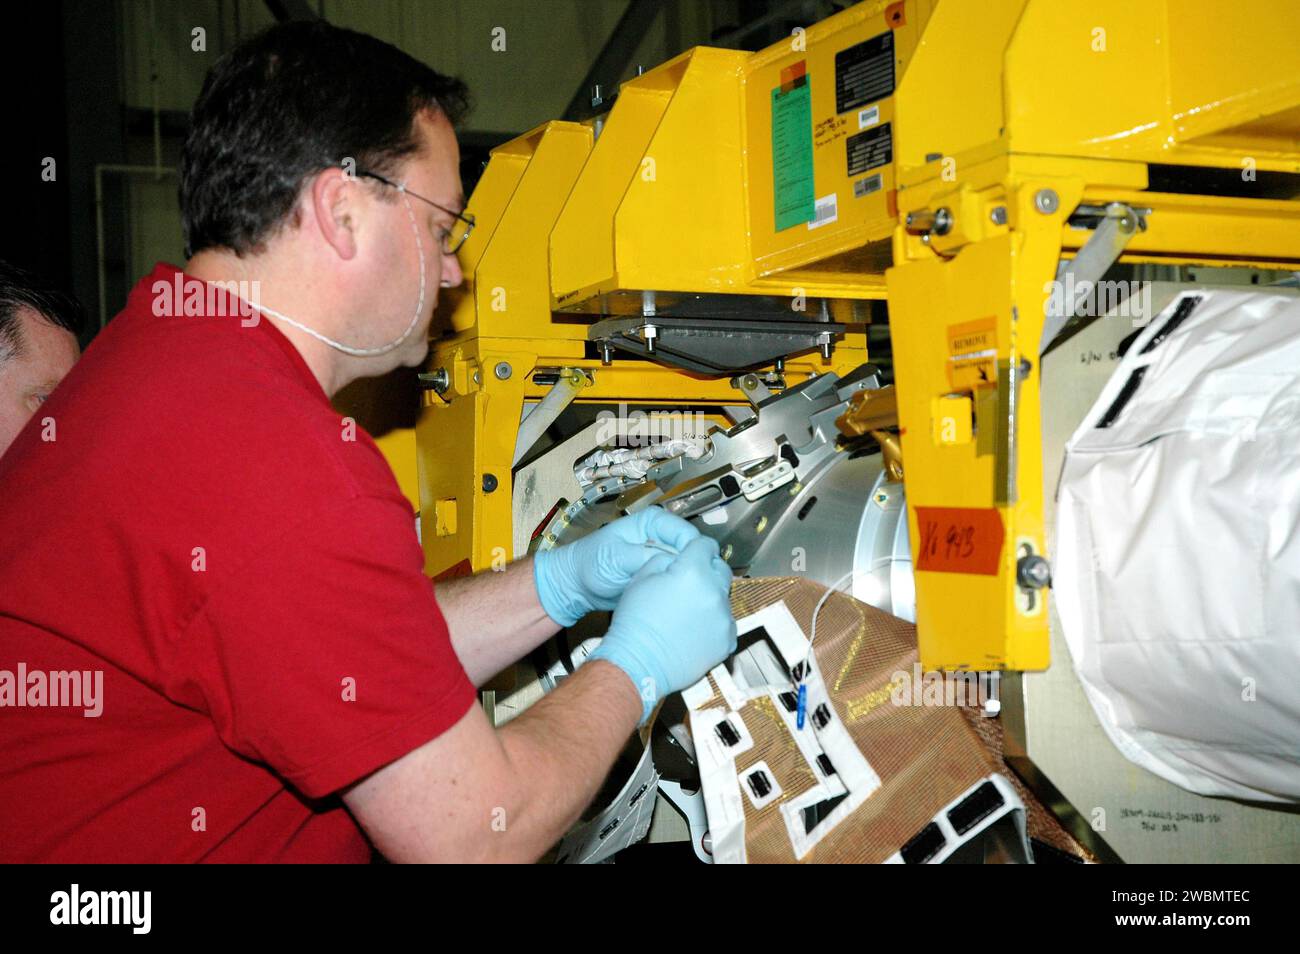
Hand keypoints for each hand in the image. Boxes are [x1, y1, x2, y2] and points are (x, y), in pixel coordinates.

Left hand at [532, 507, 699, 626]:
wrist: (577, 585)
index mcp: (652, 521)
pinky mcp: (660, 574)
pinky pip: (677, 581)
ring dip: (683, 581)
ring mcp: (662, 556)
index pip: (685, 532)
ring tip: (675, 594)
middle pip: (691, 551)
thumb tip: (673, 560)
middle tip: (684, 587)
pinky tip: (670, 599)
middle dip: (689, 568)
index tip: (689, 570)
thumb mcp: (616, 557)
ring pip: (687, 568)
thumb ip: (644, 556)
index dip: (691, 551)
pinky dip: (676, 590)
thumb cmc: (588, 564)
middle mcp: (660, 536)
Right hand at [589, 536, 735, 724]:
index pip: (705, 545)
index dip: (697, 547)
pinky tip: (694, 629)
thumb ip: (665, 560)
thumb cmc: (635, 623)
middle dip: (707, 570)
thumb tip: (678, 558)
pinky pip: (726, 622)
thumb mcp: (641, 578)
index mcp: (692, 572)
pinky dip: (714, 622)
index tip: (694, 553)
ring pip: (723, 597)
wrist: (638, 663)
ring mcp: (723, 618)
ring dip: (710, 597)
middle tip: (690, 581)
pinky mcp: (726, 640)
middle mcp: (713, 592)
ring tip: (687, 612)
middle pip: (721, 569)